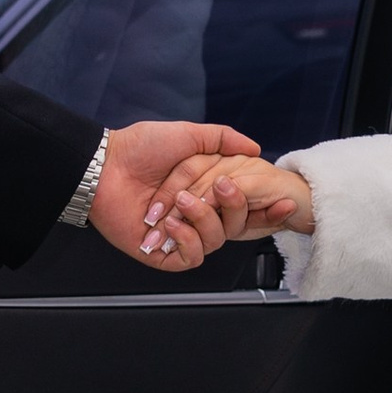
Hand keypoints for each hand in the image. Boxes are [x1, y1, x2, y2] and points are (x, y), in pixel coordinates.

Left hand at [89, 120, 262, 271]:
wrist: (106, 166)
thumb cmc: (141, 148)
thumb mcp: (189, 134)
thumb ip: (223, 139)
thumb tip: (255, 149)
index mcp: (206, 192)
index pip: (244, 208)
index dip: (267, 210)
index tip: (285, 204)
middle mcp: (196, 215)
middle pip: (234, 227)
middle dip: (232, 208)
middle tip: (219, 188)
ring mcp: (179, 235)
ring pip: (214, 242)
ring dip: (202, 220)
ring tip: (181, 202)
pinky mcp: (162, 253)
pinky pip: (190, 258)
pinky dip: (186, 241)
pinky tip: (171, 225)